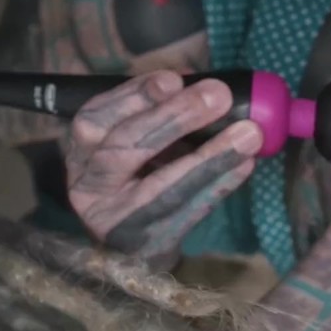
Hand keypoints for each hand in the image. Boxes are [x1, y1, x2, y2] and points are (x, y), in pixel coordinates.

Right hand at [64, 70, 262, 263]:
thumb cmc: (139, 180)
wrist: (134, 251)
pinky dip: (219, 185)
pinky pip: (188, 213)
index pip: (96, 118)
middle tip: (219, 96)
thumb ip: (157, 115)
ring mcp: (116, 220)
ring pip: (161, 187)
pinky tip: (245, 164)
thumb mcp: (134, 144)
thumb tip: (204, 84)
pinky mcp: (147, 244)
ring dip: (210, 156)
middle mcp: (89, 187)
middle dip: (174, 118)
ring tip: (249, 134)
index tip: (173, 79)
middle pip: (124, 148)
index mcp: (82, 152)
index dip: (133, 97)